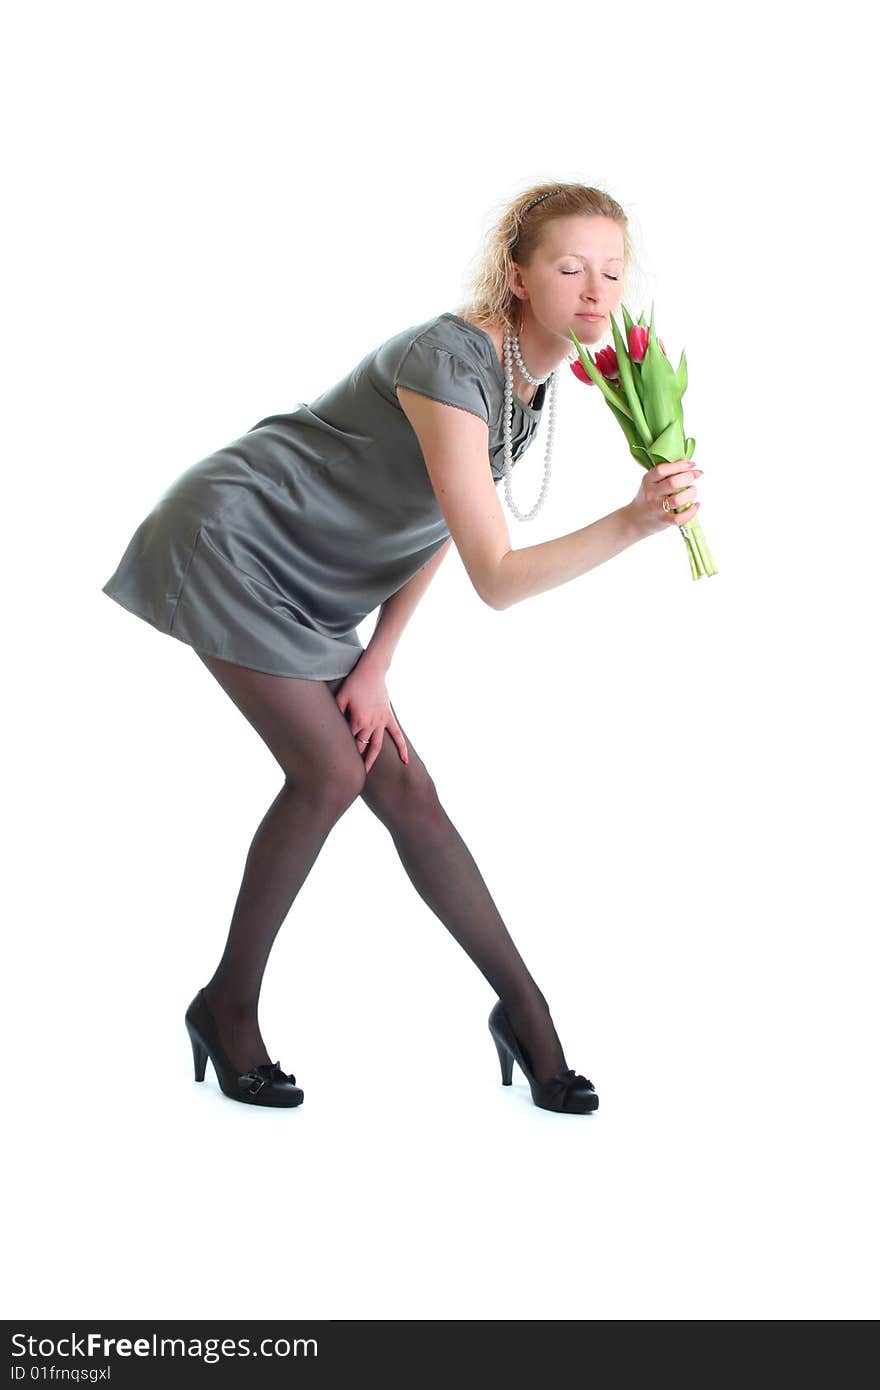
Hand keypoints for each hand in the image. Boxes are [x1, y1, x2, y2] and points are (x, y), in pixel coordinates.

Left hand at [333, 652, 408, 773]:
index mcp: (358, 720)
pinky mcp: (388, 717)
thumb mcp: (340, 696)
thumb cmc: (354, 682)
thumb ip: (336, 712)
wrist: (372, 670)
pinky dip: (402, 748)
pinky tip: (405, 761)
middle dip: (354, 759)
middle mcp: (371, 724)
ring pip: (377, 746)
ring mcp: (381, 722)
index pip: (348, 740)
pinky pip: (397, 735)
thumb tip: (330, 725)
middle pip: (361, 746)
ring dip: (371, 760)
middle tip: (346, 773)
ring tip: (366, 773)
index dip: (342, 749)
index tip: (334, 758)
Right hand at [628, 459, 702, 539]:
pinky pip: (680, 518)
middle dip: (688, 477)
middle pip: (672, 483)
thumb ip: (669, 472)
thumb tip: (692, 467)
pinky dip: (691, 511)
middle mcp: (651, 494)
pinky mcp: (664, 520)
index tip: (691, 464)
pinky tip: (695, 505)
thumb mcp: (653, 482)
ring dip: (691, 493)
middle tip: (693, 477)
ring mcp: (657, 508)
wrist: (636, 519)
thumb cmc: (650, 497)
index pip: (662, 470)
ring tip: (692, 491)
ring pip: (678, 500)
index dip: (679, 465)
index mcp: (648, 481)